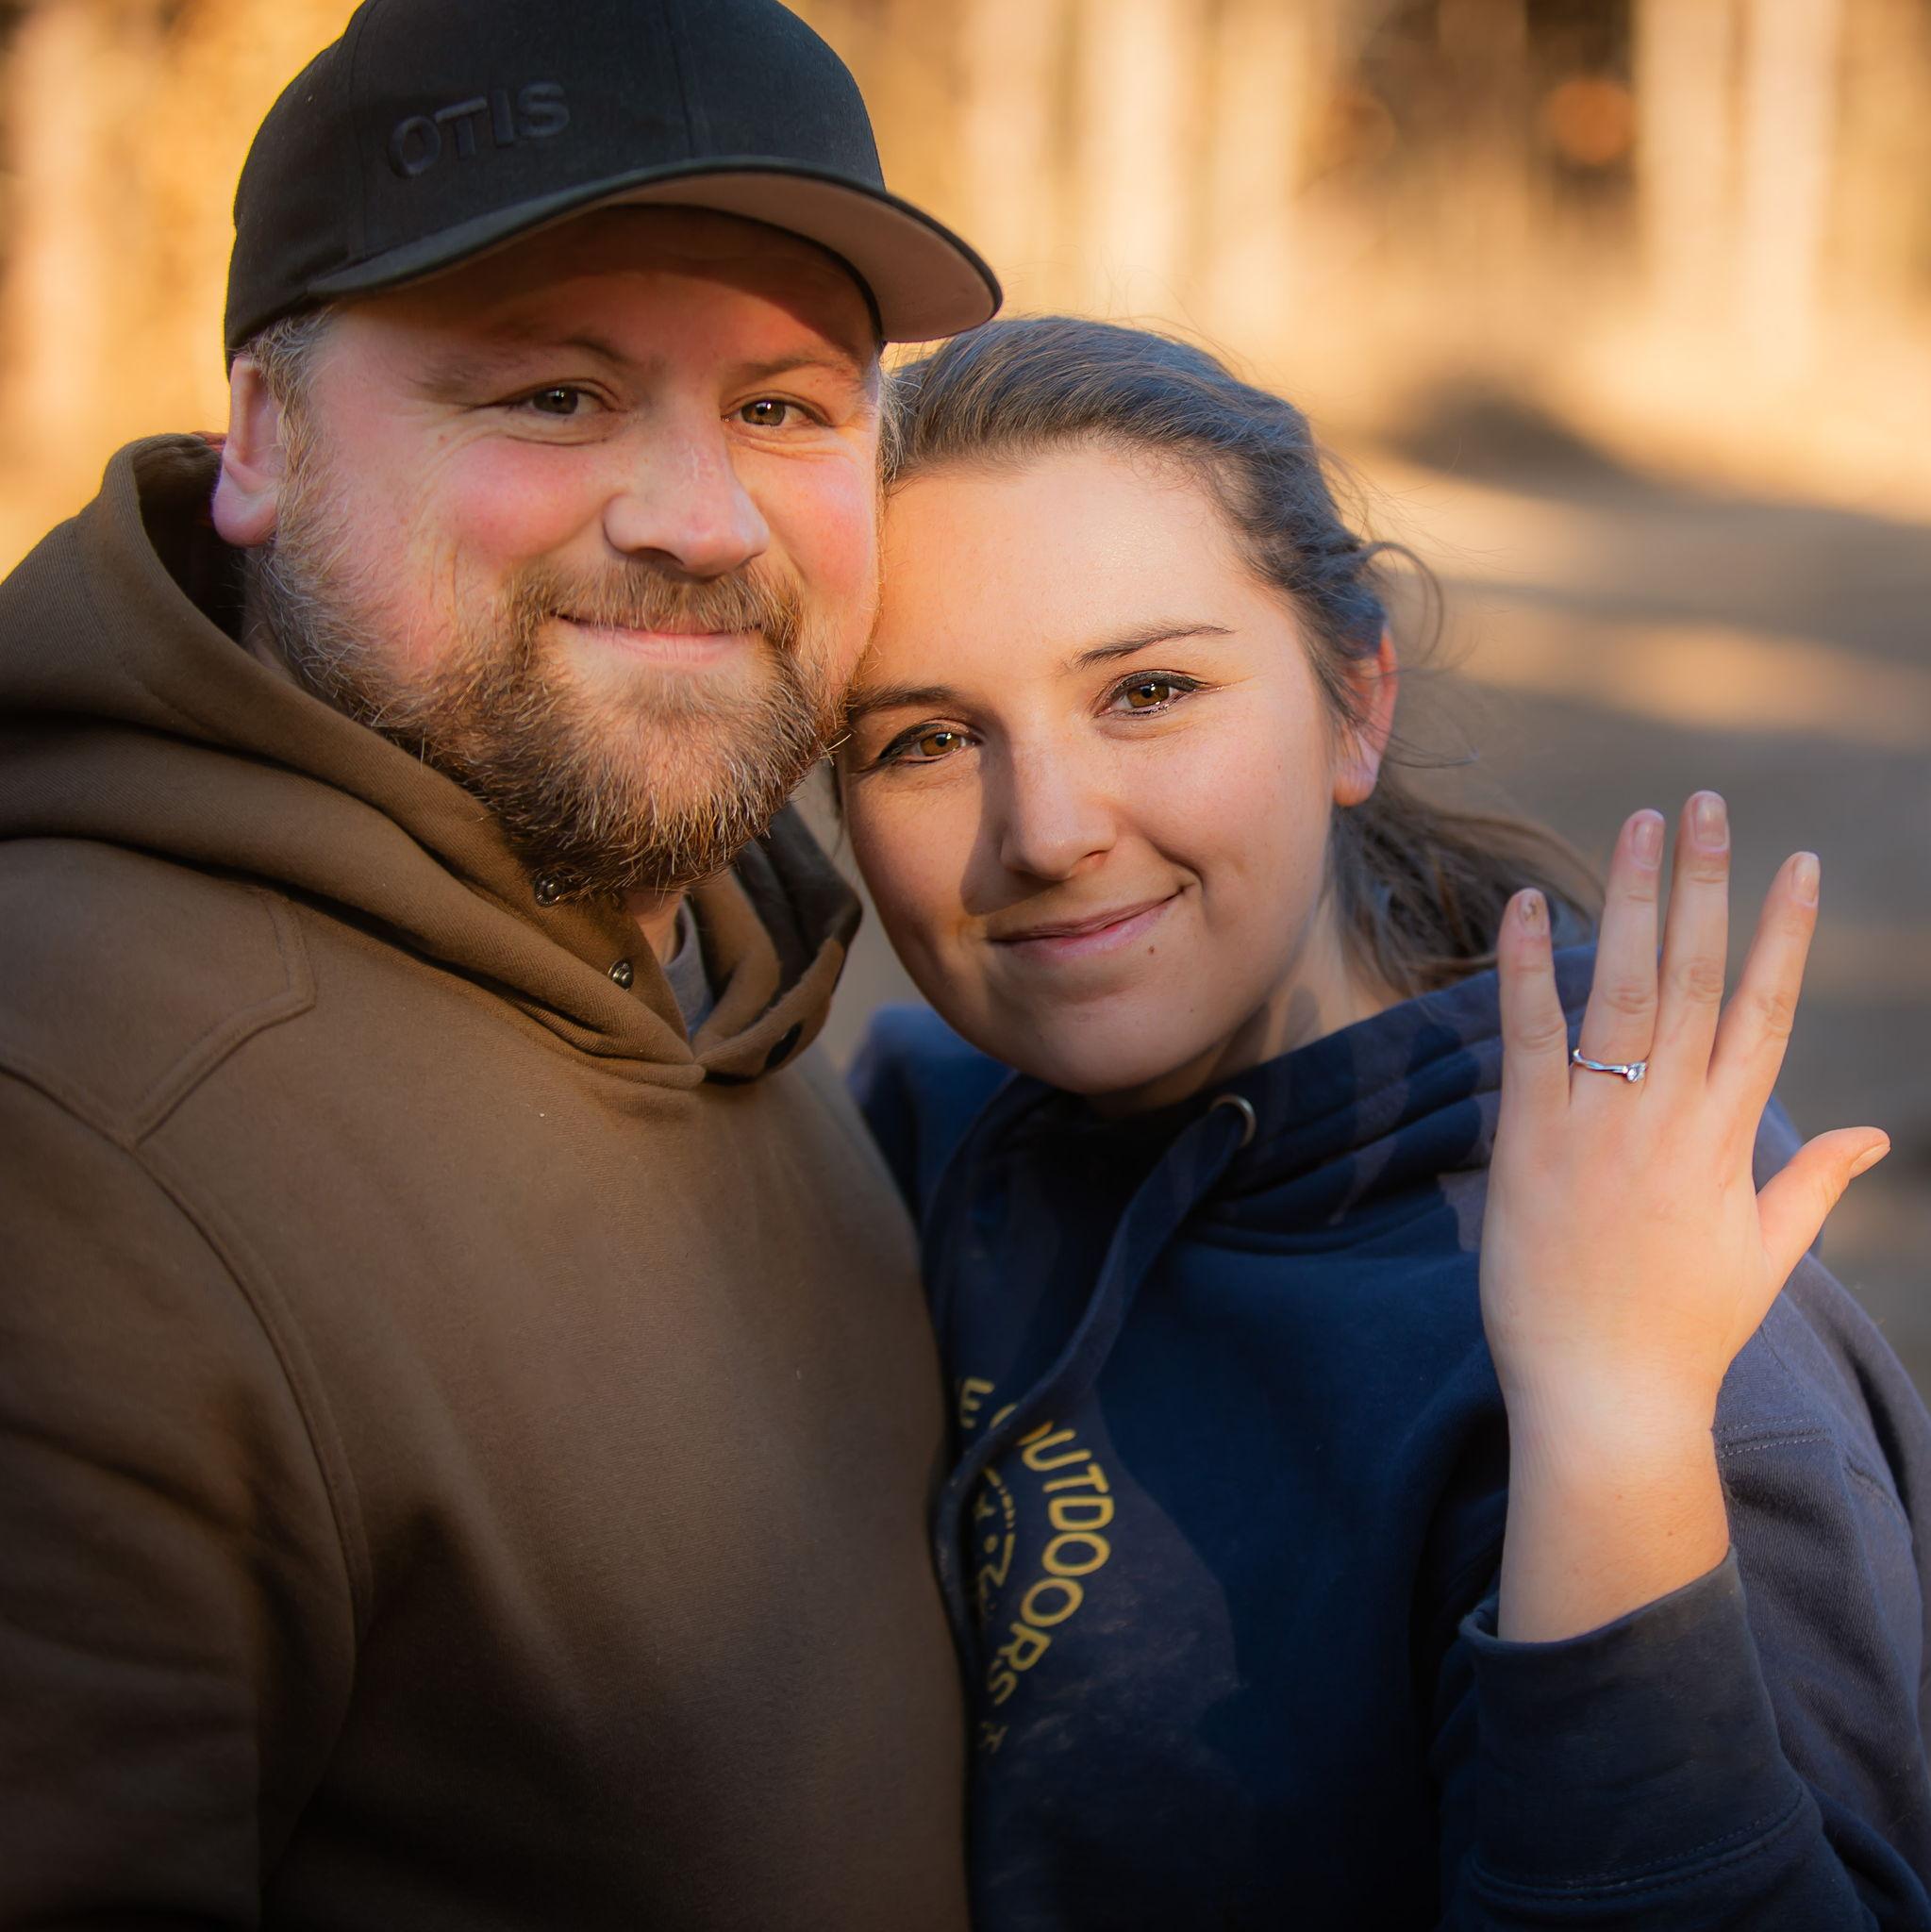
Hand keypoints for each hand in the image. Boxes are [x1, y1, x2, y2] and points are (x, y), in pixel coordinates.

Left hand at [1482, 793, 1889, 1638]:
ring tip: (1638, 822)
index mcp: (1732, 1136)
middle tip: (1702, 803)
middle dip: (1705, 883)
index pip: (1768, 1010)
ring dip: (1633, 899)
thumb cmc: (1684, 1331)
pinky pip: (1531, 1035)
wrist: (1608, 1399)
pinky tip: (1532, 905)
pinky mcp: (1532, 1140)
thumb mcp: (1765, 1253)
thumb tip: (1873, 1138)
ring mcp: (1603, 1123)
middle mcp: (1675, 1116)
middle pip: (1701, 976)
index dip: (1786, 931)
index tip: (1799, 862)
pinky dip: (1532, 968)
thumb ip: (1813, 1182)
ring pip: (1627, 987)